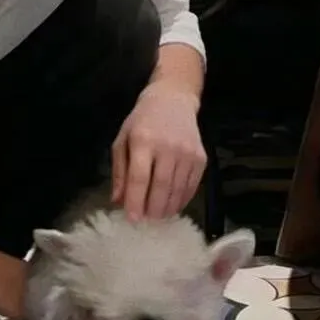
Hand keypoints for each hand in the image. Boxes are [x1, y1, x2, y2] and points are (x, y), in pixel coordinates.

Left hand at [111, 82, 205, 219]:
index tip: (132, 219)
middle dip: (153, 209)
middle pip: (162, 186)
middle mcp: (167, 146)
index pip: (140, 177)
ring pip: (178, 189)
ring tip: (159, 215)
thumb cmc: (142, 121)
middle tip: (147, 219)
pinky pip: (192, 186)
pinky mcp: (201, 157)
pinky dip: (183, 199)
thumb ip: (120, 171)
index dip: (136, 201)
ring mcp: (187, 152)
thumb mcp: (123, 139)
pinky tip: (173, 204)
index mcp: (143, 140)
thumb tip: (118, 200)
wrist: (173, 100)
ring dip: (168, 208)